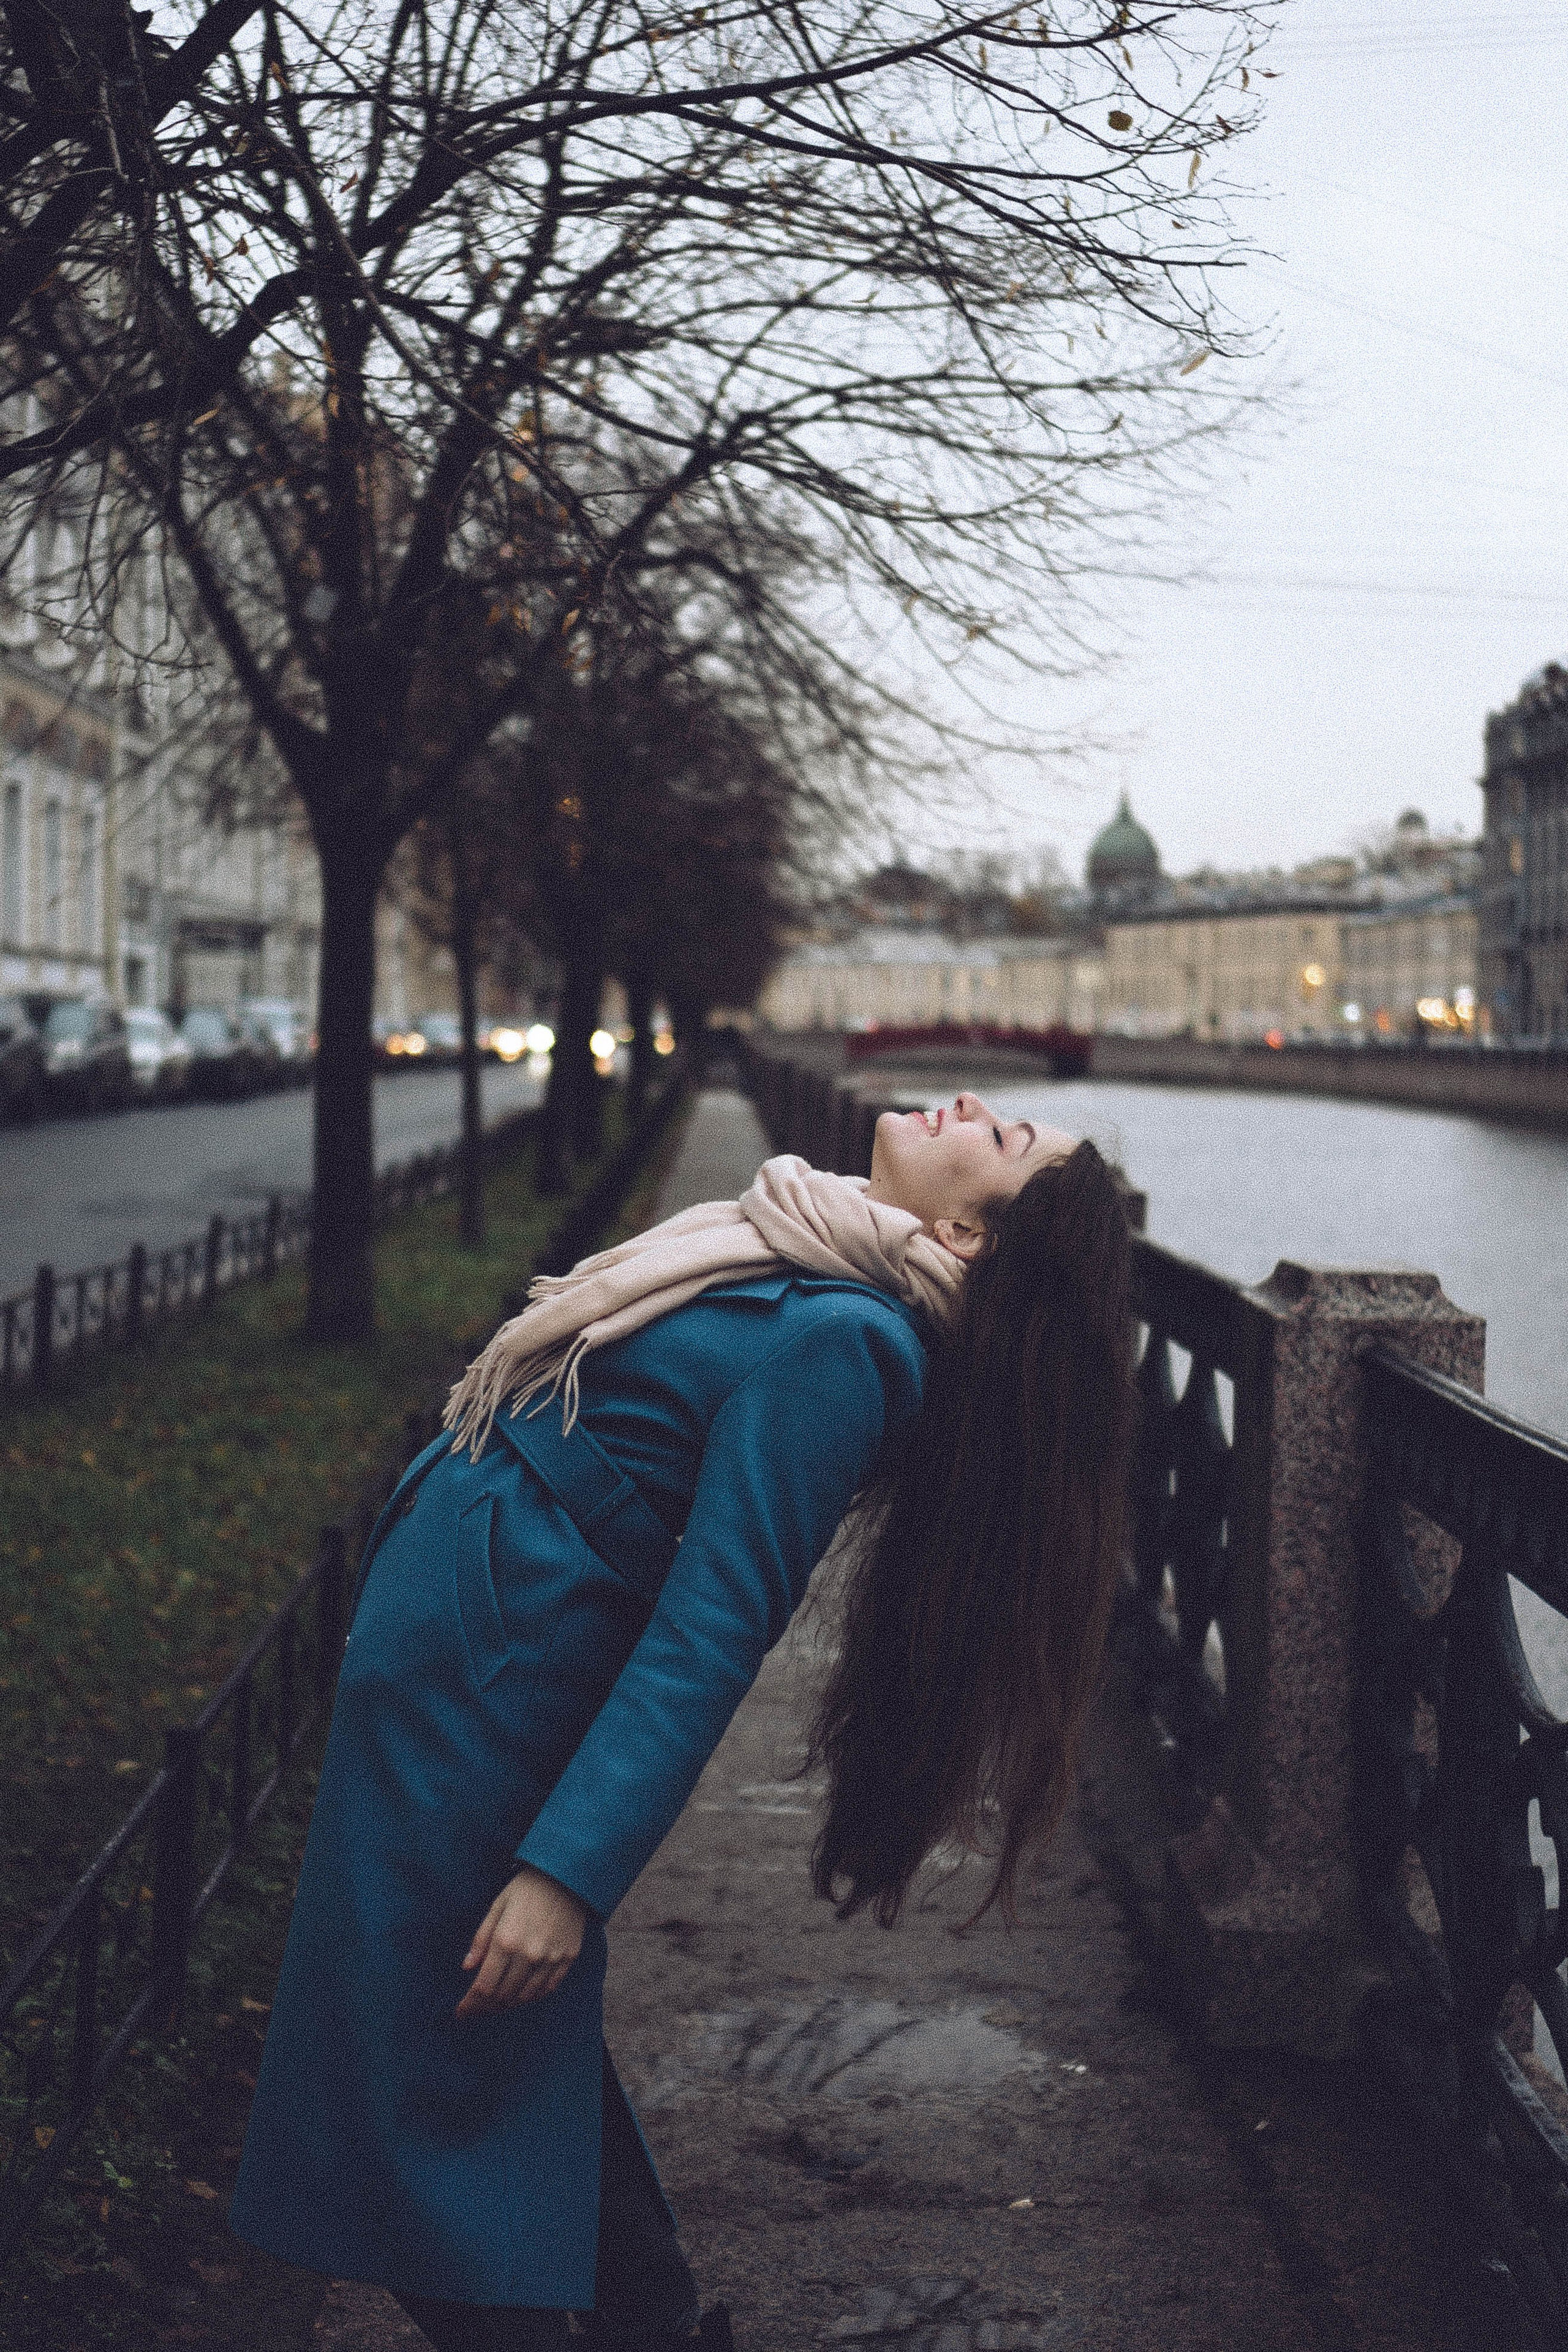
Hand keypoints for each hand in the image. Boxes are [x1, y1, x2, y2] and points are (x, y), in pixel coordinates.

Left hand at [455, 1865, 588, 2018]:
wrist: (566, 1876)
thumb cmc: (527, 1889)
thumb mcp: (497, 1907)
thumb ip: (481, 1939)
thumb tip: (467, 1967)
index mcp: (505, 1941)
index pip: (483, 1987)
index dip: (469, 2004)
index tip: (460, 2012)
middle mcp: (528, 1955)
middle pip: (502, 1996)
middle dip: (485, 2008)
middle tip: (475, 2010)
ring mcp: (550, 1959)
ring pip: (524, 1997)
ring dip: (507, 2005)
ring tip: (496, 2005)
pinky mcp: (567, 1958)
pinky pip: (547, 1989)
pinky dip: (532, 1997)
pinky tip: (522, 1996)